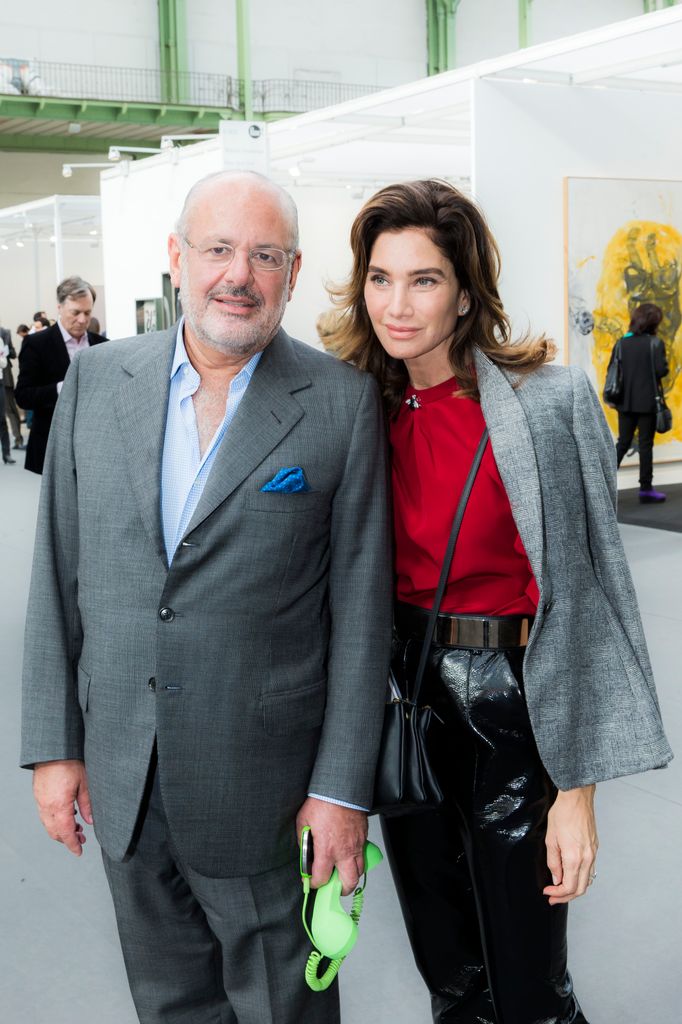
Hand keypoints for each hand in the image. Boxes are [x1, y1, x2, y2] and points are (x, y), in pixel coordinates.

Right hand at [33, 759, 92, 856]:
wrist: (53, 749)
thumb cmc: (70, 762)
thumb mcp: (85, 783)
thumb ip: (87, 804)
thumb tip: (90, 821)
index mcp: (59, 805)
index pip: (65, 833)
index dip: (72, 844)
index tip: (78, 851)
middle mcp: (47, 806)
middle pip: (55, 832)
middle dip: (67, 839)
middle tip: (82, 839)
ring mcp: (40, 801)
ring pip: (48, 824)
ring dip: (61, 829)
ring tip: (77, 827)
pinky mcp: (38, 795)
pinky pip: (45, 814)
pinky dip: (55, 820)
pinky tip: (67, 814)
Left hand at [296, 797, 367, 895]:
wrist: (342, 788)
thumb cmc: (322, 803)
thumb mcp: (303, 822)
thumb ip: (303, 840)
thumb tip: (304, 851)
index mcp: (327, 850)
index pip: (322, 878)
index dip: (315, 883)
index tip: (312, 882)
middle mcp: (344, 851)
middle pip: (348, 882)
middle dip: (340, 889)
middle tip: (332, 887)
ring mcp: (356, 845)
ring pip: (360, 871)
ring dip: (351, 875)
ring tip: (342, 873)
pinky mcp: (363, 837)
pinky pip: (362, 854)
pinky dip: (356, 859)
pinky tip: (348, 854)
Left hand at [543, 785, 597, 904]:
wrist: (577, 798)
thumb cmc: (562, 814)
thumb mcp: (551, 839)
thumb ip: (553, 862)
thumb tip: (556, 879)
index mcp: (574, 858)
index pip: (568, 887)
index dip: (557, 894)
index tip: (547, 892)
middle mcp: (587, 858)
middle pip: (581, 888)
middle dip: (566, 897)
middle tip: (553, 897)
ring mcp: (593, 853)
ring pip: (587, 880)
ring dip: (575, 888)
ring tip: (561, 889)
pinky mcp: (595, 847)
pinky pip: (591, 869)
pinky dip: (582, 877)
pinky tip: (572, 875)